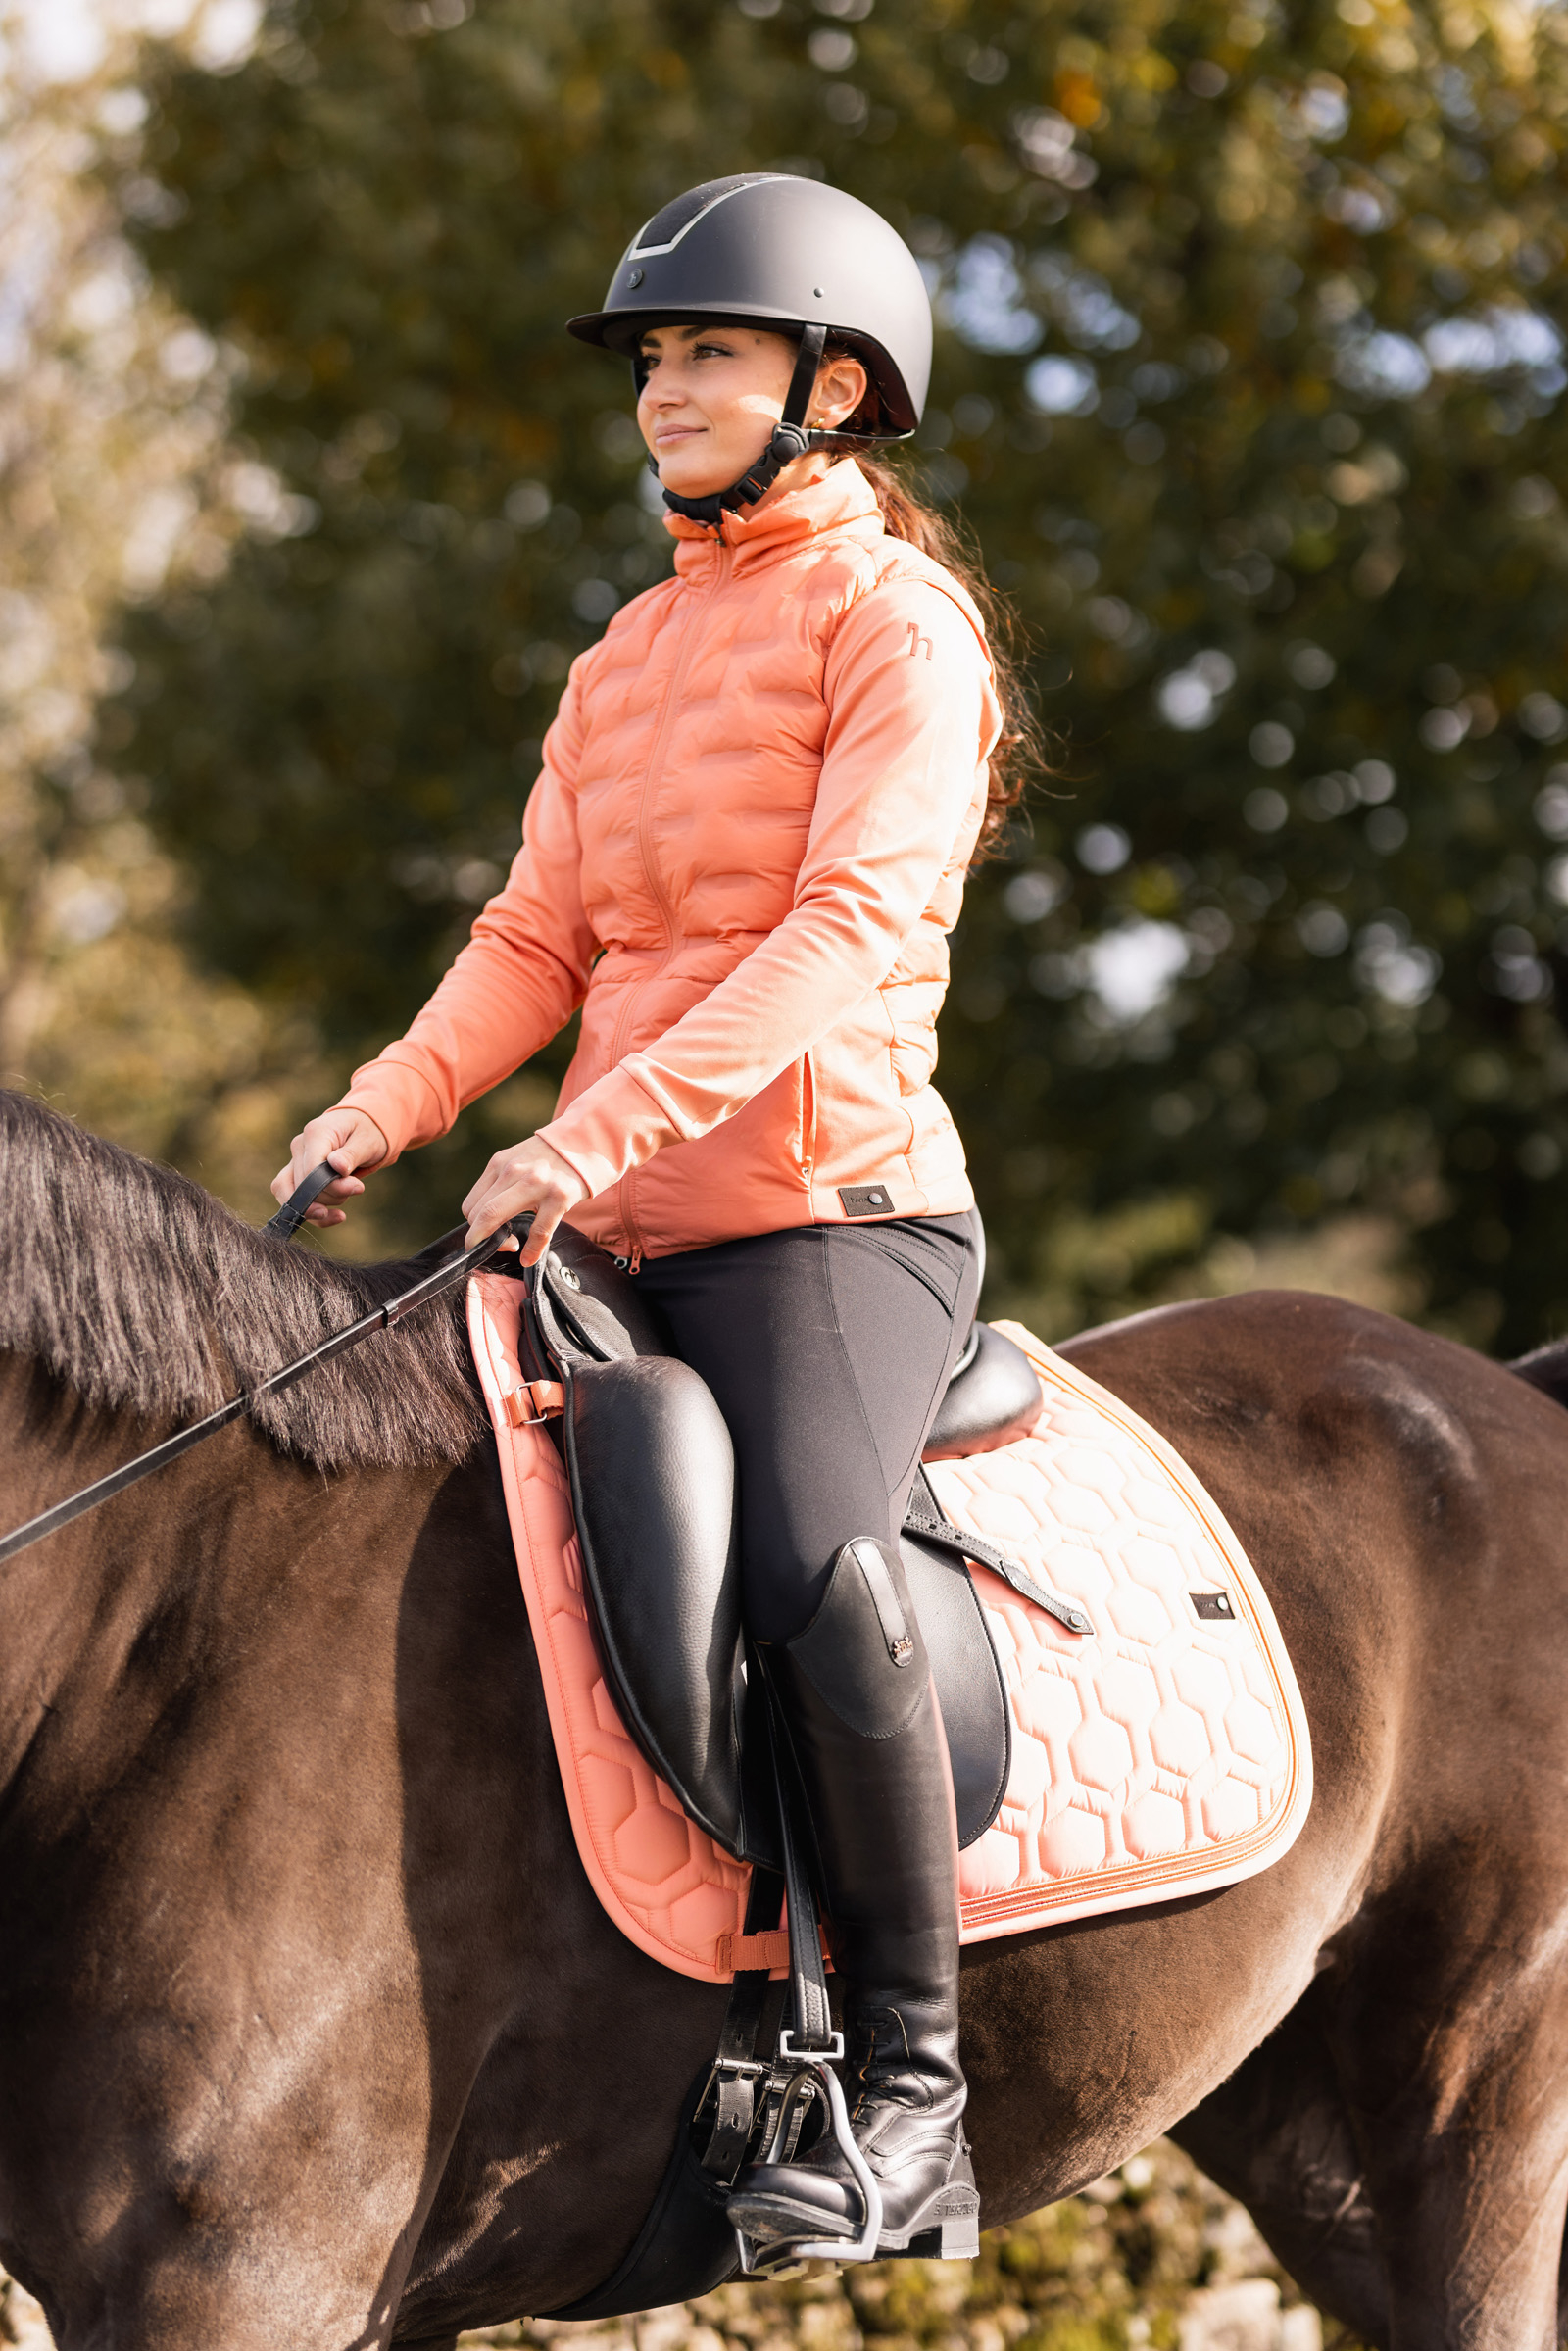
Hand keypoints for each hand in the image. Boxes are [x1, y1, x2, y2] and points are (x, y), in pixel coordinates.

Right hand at [270, 1109, 389, 1227]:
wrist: (361, 1128)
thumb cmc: (366, 1132)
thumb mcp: (367, 1141)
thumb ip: (351, 1155)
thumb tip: (337, 1167)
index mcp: (315, 1133)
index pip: (311, 1171)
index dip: (332, 1187)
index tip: (358, 1187)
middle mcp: (299, 1146)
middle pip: (304, 1187)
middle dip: (333, 1195)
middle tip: (357, 1187)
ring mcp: (294, 1161)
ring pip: (293, 1197)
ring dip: (323, 1205)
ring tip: (347, 1193)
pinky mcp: (294, 1175)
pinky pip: (293, 1201)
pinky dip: (314, 1215)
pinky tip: (335, 1216)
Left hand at [462, 1136, 587, 1266]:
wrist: (584, 1145)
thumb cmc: (547, 1162)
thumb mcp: (517, 1163)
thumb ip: (500, 1185)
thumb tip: (484, 1222)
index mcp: (499, 1164)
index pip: (471, 1205)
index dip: (474, 1228)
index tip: (486, 1236)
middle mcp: (513, 1170)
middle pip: (478, 1214)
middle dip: (481, 1238)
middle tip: (494, 1245)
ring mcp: (536, 1183)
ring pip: (495, 1218)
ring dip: (499, 1243)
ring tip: (510, 1246)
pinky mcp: (559, 1196)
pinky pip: (538, 1231)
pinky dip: (531, 1251)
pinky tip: (528, 1258)